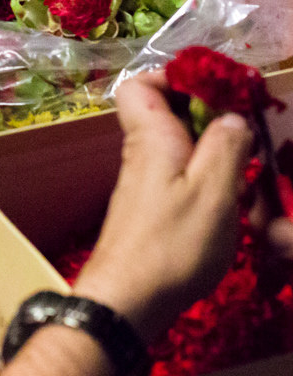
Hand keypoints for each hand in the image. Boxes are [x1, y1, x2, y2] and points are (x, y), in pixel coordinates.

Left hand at [72, 72, 253, 342]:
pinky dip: (205, 176)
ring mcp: (144, 182)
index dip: (173, 76)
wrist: (127, 299)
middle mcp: (141, 153)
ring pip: (177, 146)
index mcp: (150, 137)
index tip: (218, 88)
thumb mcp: (213, 191)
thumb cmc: (172, 243)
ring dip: (212, 148)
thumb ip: (226, 146)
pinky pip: (179, 174)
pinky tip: (230, 198)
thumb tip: (232, 114)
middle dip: (208, 113)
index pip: (139, 85)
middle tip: (247, 129)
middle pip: (165, 112)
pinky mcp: (151, 208)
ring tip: (246, 165)